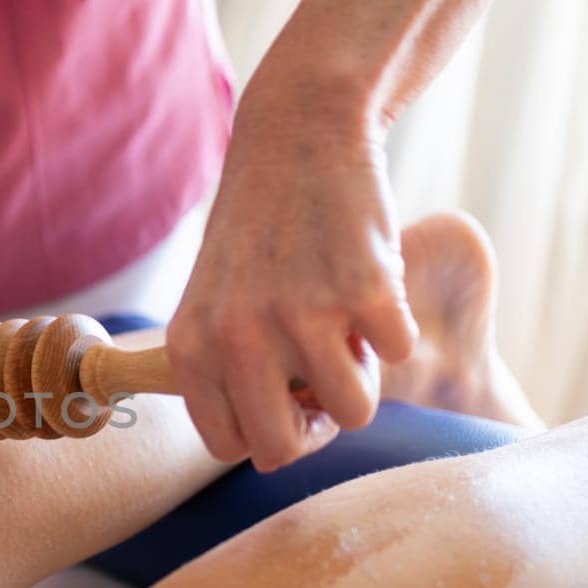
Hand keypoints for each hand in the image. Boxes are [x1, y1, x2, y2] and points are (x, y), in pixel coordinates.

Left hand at [164, 88, 417, 471]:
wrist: (299, 135)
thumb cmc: (258, 231)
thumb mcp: (211, 302)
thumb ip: (226, 374)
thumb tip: (271, 452)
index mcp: (190, 347)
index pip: (228, 445)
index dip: (266, 432)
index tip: (282, 399)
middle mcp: (237, 337)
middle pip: (283, 450)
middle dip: (314, 427)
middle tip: (322, 378)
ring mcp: (303, 315)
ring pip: (352, 413)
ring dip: (362, 378)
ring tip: (346, 327)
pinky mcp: (366, 291)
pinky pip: (397, 355)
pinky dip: (395, 327)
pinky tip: (370, 284)